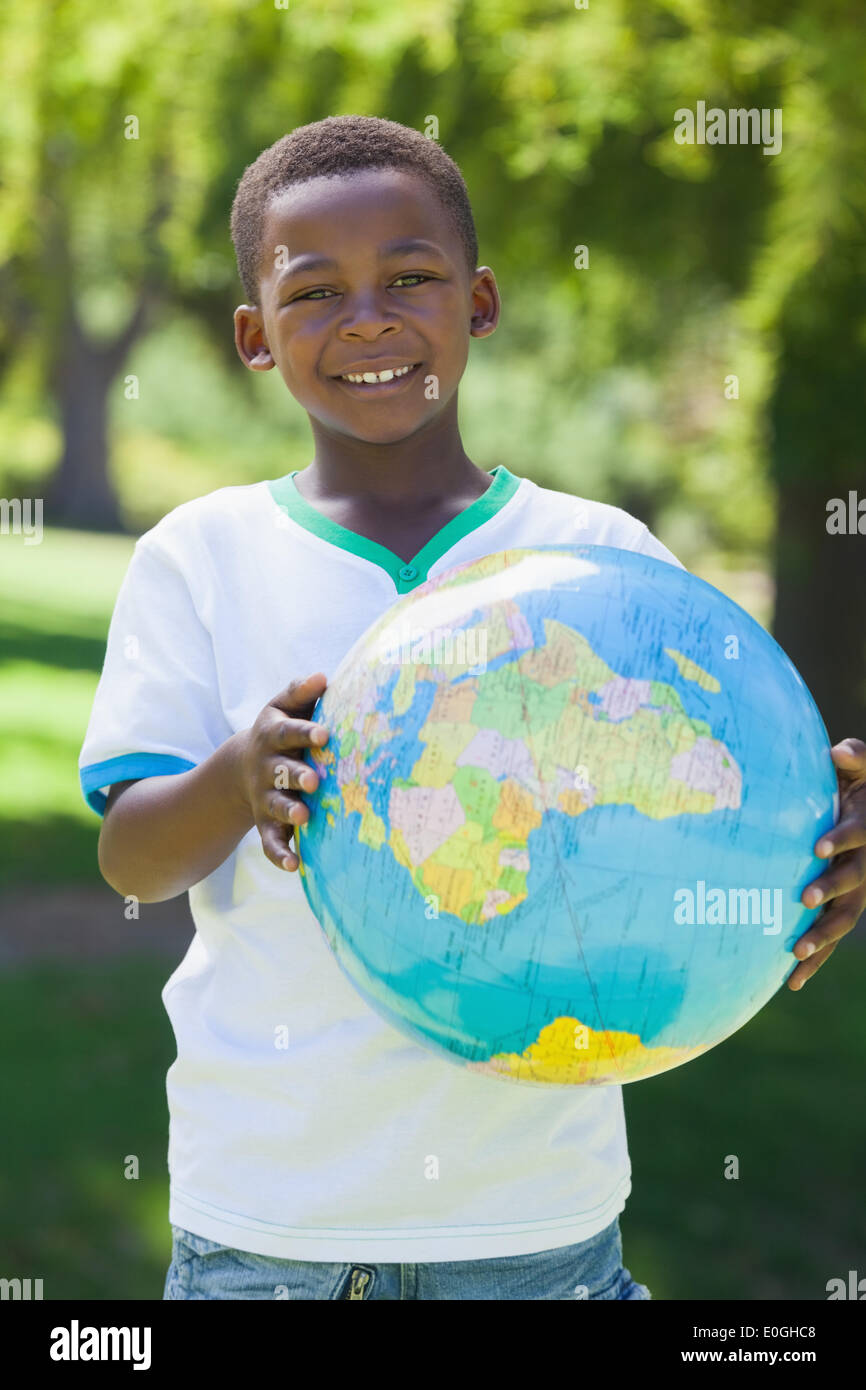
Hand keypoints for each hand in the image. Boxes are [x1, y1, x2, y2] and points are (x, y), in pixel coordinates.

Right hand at [237, 673, 328, 871]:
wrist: (244, 766)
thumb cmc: (280, 730)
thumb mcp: (283, 707)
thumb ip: (300, 692)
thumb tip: (323, 676)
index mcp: (272, 736)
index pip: (288, 732)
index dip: (305, 733)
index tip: (324, 734)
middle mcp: (267, 767)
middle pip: (281, 772)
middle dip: (297, 776)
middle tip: (316, 780)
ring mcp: (266, 797)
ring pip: (276, 806)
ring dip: (289, 812)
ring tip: (305, 816)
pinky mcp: (267, 823)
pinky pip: (271, 841)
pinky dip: (280, 854)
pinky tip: (294, 865)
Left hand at [788, 738, 865, 989]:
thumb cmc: (861, 784)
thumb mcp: (863, 766)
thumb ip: (854, 758)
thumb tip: (838, 751)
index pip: (856, 834)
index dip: (840, 839)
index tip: (816, 846)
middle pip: (853, 882)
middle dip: (829, 890)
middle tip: (802, 898)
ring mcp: (857, 892)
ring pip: (843, 919)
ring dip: (822, 937)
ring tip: (796, 954)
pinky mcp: (843, 910)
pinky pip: (831, 938)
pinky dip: (814, 961)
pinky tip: (791, 983)